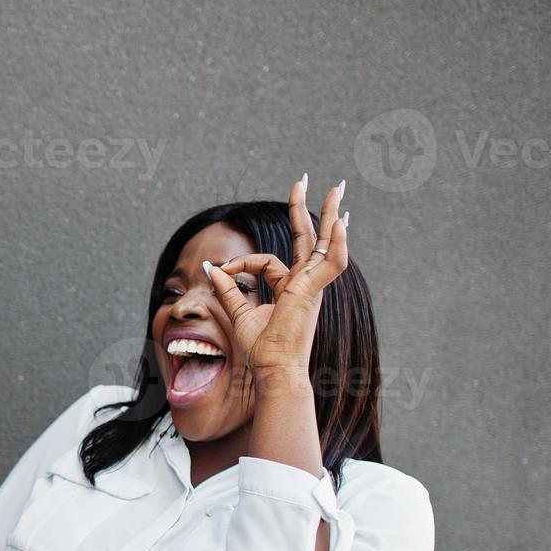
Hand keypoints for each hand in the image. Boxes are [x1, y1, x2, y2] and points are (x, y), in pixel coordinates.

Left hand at [205, 175, 349, 382]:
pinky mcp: (312, 290)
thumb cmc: (261, 350)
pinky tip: (340, 222)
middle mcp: (306, 284)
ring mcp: (312, 286)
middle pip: (310, 239)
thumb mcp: (238, 313)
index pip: (265, 262)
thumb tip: (210, 267)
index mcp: (291, 289)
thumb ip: (227, 289)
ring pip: (325, 243)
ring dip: (330, 214)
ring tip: (336, 188)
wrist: (273, 369)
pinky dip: (337, 243)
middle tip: (311, 182)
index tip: (223, 269)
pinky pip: (331, 262)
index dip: (241, 263)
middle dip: (309, 209)